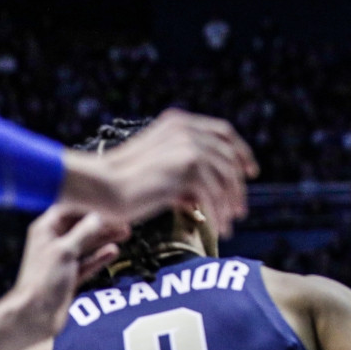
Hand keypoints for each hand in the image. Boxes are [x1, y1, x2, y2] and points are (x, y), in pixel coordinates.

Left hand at [6, 207, 129, 340]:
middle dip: (102, 223)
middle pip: (80, 226)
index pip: (69, 209)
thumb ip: (85, 231)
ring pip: (87, 244)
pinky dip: (100, 257)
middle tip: (124, 220)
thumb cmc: (45, 278)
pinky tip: (114, 251)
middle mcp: (53, 242)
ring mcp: (62, 260)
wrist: (34, 315)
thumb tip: (101, 216)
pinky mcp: (69, 276)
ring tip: (126, 233)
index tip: (109, 204)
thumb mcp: (66, 250)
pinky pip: (88, 262)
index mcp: (45, 230)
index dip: (88, 206)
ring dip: (105, 238)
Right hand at [61, 108, 258, 237]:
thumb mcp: (159, 164)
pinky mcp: (186, 168)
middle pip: (228, 158)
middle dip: (237, 185)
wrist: (99, 185)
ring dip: (229, 203)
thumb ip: (185, 167)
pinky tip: (219, 227)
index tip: (251, 173)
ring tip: (229, 223)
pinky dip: (219, 212)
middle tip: (240, 209)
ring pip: (224, 178)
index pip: (224, 132)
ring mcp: (188, 147)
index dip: (241, 152)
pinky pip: (214, 193)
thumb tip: (212, 190)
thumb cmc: (122, 181)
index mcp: (180, 122)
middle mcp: (187, 130)